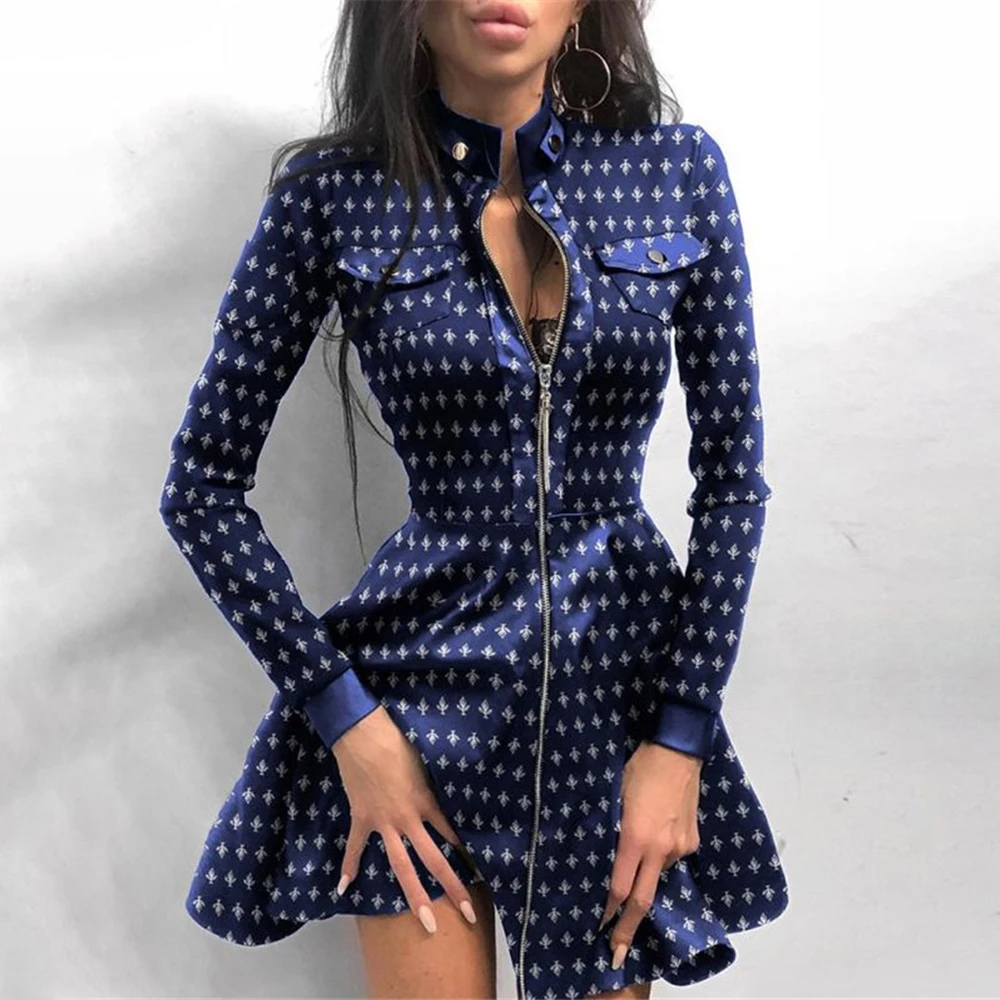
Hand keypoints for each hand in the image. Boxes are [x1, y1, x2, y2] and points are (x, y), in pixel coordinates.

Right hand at [330, 706, 479, 932]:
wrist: (362, 735)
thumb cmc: (398, 741)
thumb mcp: (425, 763)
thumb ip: (433, 787)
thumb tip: (443, 799)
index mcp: (426, 803)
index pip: (451, 835)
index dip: (467, 854)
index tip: (482, 874)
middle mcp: (408, 819)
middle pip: (433, 860)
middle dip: (452, 887)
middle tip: (468, 914)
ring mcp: (383, 823)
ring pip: (401, 865)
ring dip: (414, 894)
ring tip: (426, 921)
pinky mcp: (361, 819)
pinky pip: (355, 847)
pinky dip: (349, 866)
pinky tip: (344, 889)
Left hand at [599, 739, 702, 968]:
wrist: (677, 751)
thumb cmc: (637, 769)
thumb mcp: (614, 798)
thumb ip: (612, 831)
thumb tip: (606, 857)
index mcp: (634, 838)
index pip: (619, 888)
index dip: (608, 912)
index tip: (600, 930)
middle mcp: (659, 849)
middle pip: (642, 900)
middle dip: (627, 929)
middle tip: (617, 954)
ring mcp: (679, 847)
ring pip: (657, 874)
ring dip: (645, 878)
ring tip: (637, 857)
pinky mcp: (692, 841)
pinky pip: (672, 857)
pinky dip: (660, 856)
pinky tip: (656, 836)